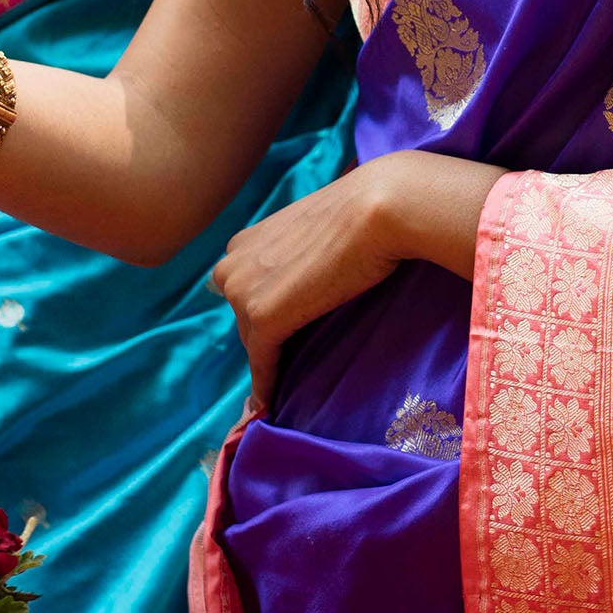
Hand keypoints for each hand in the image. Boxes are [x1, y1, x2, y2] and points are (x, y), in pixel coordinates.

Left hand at [209, 149, 499, 408]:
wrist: (380, 208)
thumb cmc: (362, 211)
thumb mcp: (313, 227)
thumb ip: (297, 250)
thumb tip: (310, 270)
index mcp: (242, 241)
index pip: (245, 291)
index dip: (265, 313)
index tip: (280, 337)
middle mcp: (232, 264)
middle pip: (245, 318)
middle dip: (265, 338)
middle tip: (290, 361)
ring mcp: (243, 292)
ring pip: (253, 341)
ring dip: (270, 361)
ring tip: (282, 387)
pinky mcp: (263, 318)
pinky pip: (262, 363)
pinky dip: (267, 385)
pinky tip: (271, 404)